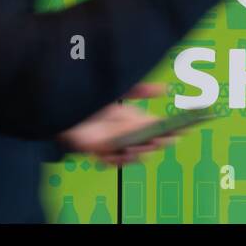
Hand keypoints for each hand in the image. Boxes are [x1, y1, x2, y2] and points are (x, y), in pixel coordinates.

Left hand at [58, 83, 175, 166]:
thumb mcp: (119, 87)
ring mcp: (111, 141)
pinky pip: (113, 159)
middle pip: (148, 142)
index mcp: (132, 117)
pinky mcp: (96, 148)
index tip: (184, 128)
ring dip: (143, 150)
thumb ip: (141, 89)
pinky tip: (129, 150)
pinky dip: (122, 158)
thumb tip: (165, 89)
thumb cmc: (90, 91)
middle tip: (169, 137)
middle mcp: (123, 131)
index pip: (155, 127)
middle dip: (160, 140)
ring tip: (151, 143)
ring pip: (134, 153)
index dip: (169, 129)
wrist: (61, 96)